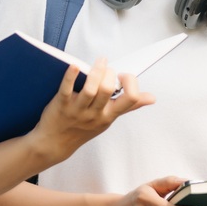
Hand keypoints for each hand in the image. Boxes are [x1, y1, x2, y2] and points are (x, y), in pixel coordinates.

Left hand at [29, 58, 153, 160]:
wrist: (55, 143)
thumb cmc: (83, 128)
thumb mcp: (108, 119)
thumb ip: (128, 106)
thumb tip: (151, 98)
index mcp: (109, 115)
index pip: (131, 98)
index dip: (131, 82)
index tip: (123, 75)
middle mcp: (95, 113)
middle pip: (108, 90)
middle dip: (110, 73)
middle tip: (107, 68)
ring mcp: (78, 110)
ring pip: (90, 89)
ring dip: (96, 71)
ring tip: (100, 62)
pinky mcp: (61, 104)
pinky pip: (66, 89)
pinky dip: (70, 76)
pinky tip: (74, 66)